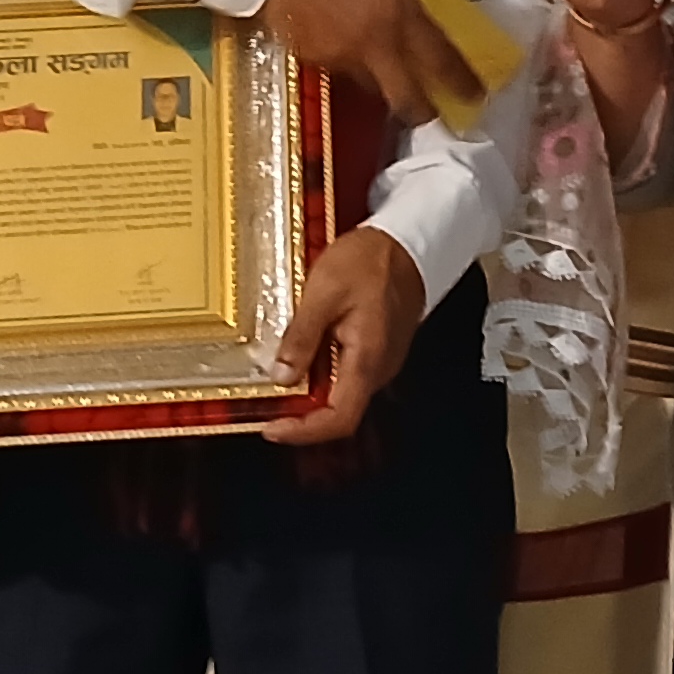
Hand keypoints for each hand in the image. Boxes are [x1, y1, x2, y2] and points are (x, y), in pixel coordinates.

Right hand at [256, 0, 487, 129]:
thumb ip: (402, 2)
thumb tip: (413, 24)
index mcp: (398, 13)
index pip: (440, 58)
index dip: (461, 81)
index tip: (476, 96)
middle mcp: (376, 45)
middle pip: (407, 99)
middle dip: (422, 111)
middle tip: (431, 112)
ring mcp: (344, 59)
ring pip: (372, 87)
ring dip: (382, 83)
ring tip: (379, 65)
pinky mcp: (316, 63)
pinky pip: (342, 73)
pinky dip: (349, 65)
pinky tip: (340, 43)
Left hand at [263, 225, 423, 446]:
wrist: (406, 241)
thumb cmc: (371, 260)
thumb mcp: (323, 291)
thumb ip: (301, 337)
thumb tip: (281, 375)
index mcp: (367, 359)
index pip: (339, 419)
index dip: (303, 432)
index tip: (272, 428)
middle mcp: (378, 368)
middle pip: (339, 412)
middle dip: (300, 414)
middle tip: (267, 404)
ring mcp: (380, 361)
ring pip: (341, 393)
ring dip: (309, 392)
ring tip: (280, 374)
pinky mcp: (376, 349)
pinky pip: (346, 374)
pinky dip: (320, 373)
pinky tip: (303, 353)